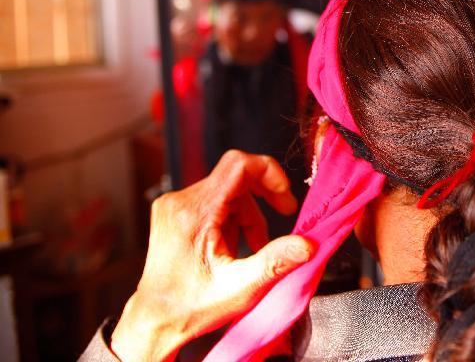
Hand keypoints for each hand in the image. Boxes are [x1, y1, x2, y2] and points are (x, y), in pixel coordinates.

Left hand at [111, 150, 313, 361]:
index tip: (285, 195)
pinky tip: (233, 245)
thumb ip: (276, 261)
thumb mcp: (242, 288)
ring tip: (252, 247)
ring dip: (248, 215)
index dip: (269, 171)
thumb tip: (308, 244)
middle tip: (284, 216)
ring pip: (227, 191)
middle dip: (263, 200)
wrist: (155, 320)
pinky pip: (214, 200)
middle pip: (236, 179)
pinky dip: (232, 218)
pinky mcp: (174, 212)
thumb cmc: (192, 307)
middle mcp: (179, 202)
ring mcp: (173, 206)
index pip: (238, 165)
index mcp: (195, 214)